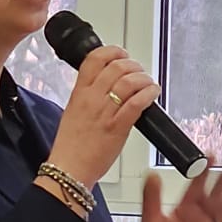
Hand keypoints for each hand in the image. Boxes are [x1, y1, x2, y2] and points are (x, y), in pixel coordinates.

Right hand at [45, 45, 161, 189]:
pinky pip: (137, 103)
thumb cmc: (70, 147)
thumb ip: (87, 97)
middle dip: (133, 65)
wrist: (69, 170)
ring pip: (128, 82)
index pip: (94, 59)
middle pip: (116, 67)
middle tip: (139, 71)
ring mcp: (105, 112)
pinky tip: (152, 94)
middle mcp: (92, 99)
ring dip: (143, 79)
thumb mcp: (72, 113)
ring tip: (148, 83)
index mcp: (79, 93)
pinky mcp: (118, 127)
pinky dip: (148, 94)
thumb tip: (104, 87)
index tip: (121, 55)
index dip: (112, 51)